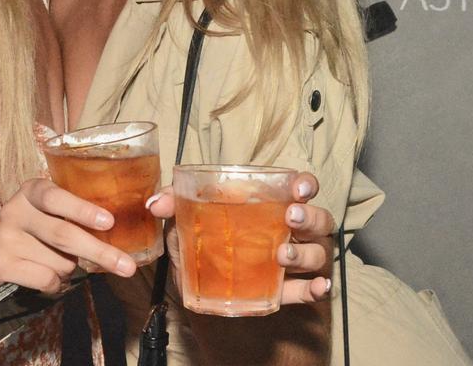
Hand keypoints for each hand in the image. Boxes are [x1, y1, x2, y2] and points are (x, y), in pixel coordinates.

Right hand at [0, 177, 136, 293]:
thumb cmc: (40, 227)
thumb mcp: (52, 211)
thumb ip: (76, 214)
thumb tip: (121, 230)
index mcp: (31, 190)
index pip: (55, 197)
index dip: (82, 210)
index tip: (109, 222)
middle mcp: (15, 211)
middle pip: (62, 235)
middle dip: (98, 252)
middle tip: (126, 266)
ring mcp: (5, 238)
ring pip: (59, 262)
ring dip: (72, 267)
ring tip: (63, 260)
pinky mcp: (1, 265)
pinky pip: (46, 279)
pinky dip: (58, 283)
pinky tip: (50, 274)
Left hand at [147, 171, 333, 304]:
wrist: (202, 284)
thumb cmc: (206, 239)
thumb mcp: (188, 220)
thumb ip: (175, 205)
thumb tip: (154, 203)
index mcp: (272, 203)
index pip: (300, 187)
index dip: (306, 184)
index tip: (299, 187)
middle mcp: (292, 228)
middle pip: (317, 218)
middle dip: (308, 216)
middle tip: (290, 217)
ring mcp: (295, 259)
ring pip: (317, 253)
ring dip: (305, 253)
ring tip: (282, 255)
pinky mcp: (289, 289)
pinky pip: (310, 289)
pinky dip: (317, 288)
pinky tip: (318, 288)